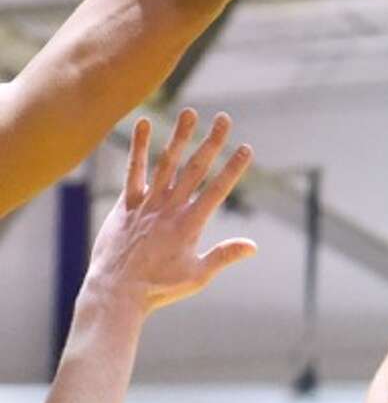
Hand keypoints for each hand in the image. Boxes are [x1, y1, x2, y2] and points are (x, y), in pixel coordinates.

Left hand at [85, 110, 256, 315]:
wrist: (118, 290)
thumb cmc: (160, 288)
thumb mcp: (198, 275)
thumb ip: (224, 255)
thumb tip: (253, 246)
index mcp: (190, 225)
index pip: (217, 190)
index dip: (233, 168)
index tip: (246, 148)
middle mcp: (170, 208)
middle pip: (196, 169)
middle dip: (212, 143)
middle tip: (224, 119)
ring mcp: (148, 203)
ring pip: (167, 164)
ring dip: (179, 137)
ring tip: (190, 113)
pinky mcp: (127, 203)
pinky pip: (134, 171)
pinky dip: (139, 148)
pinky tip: (144, 124)